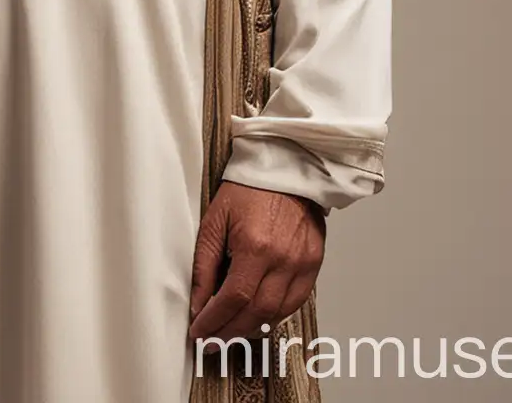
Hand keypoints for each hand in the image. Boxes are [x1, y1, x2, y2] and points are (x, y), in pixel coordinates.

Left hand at [188, 183, 324, 342]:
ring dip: (251, 328)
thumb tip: (198, 302)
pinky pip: (295, 303)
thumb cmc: (249, 189)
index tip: (199, 332)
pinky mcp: (314, 264)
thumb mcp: (215, 220)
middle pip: (256, 314)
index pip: (234, 299)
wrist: (286, 170)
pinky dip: (274, 315)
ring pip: (277, 314)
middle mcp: (283, 260)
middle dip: (230, 332)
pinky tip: (256, 316)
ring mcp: (303, 264)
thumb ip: (205, 264)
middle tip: (211, 340)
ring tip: (230, 331)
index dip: (214, 322)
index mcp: (256, 246)